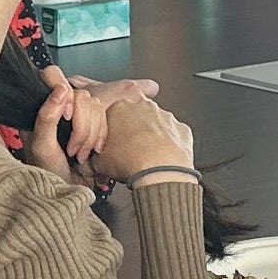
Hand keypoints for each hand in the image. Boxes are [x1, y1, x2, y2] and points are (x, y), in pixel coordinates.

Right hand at [72, 83, 191, 185]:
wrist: (158, 172)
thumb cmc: (129, 161)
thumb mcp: (99, 160)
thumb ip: (96, 153)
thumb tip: (97, 158)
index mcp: (119, 108)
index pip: (113, 113)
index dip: (112, 129)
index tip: (113, 140)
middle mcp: (143, 107)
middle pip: (136, 115)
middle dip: (133, 129)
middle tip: (129, 149)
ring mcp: (165, 116)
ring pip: (156, 124)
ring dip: (152, 136)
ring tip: (146, 157)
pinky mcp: (181, 129)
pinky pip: (174, 135)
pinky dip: (170, 145)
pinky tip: (163, 158)